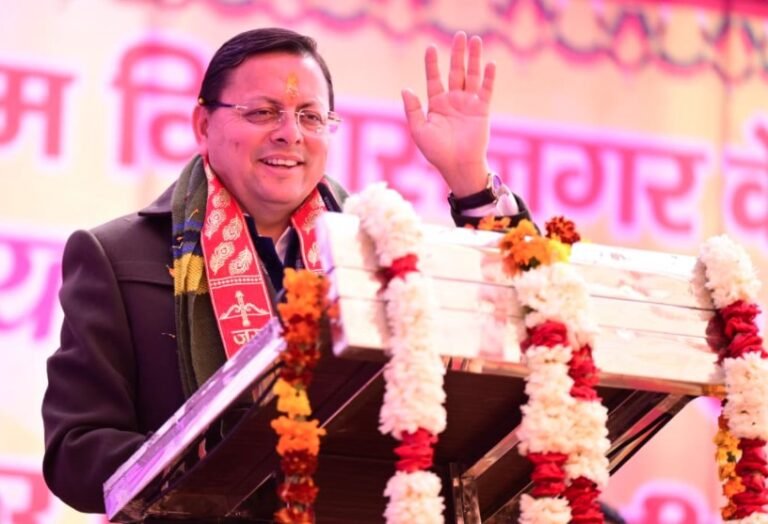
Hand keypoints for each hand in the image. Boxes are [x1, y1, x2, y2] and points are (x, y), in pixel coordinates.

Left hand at [402, 31, 494, 196]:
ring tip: (475, 40)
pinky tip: (489, 64)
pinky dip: (488, 78)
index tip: (430, 48)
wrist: (457, 166)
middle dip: (457, 54)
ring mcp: (469, 104)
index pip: (434, 78)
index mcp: (437, 104)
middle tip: (459, 36)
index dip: (432, 63)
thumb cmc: (436, 153)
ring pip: (472, 76)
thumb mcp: (419, 131)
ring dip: (474, 59)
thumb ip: (413, 110)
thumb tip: (406, 89)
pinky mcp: (482, 110)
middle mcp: (453, 100)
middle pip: (456, 72)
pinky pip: (486, 90)